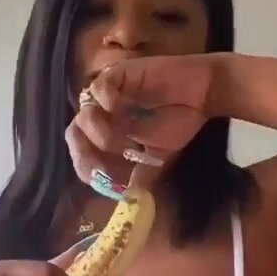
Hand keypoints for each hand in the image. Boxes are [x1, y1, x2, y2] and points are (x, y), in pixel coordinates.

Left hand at [65, 53, 220, 190]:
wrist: (203, 94)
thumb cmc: (179, 124)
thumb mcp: (158, 158)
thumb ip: (139, 176)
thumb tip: (128, 200)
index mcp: (107, 136)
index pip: (83, 155)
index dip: (88, 169)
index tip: (105, 181)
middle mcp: (103, 117)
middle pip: (74, 135)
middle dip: (85, 153)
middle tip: (103, 165)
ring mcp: (108, 96)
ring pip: (84, 115)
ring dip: (100, 132)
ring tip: (125, 140)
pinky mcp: (117, 75)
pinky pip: (98, 88)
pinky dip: (104, 100)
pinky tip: (119, 107)